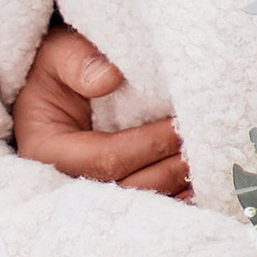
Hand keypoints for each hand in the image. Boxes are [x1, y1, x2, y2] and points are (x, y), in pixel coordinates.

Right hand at [13, 21, 189, 200]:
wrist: (53, 83)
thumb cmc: (56, 67)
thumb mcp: (56, 52)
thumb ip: (77, 60)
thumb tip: (111, 78)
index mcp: (47, 149)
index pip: (106, 158)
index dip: (148, 145)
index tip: (180, 125)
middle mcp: (67, 179)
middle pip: (128, 187)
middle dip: (171, 167)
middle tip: (205, 142)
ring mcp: (90, 191)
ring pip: (142, 200)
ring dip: (179, 182)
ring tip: (209, 158)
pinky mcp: (112, 191)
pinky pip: (149, 204)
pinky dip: (178, 196)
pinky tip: (204, 181)